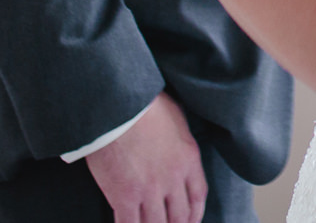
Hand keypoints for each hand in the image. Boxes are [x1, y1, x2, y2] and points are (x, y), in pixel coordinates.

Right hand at [85, 92, 207, 222]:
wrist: (117, 105)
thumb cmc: (144, 105)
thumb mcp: (176, 118)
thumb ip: (181, 141)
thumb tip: (179, 149)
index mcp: (189, 159)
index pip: (198, 197)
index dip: (194, 216)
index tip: (189, 222)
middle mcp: (173, 178)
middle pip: (179, 217)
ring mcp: (149, 189)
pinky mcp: (124, 195)